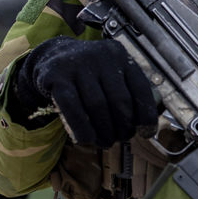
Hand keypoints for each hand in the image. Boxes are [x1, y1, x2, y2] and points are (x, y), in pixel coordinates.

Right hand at [10, 36, 157, 147]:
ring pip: (97, 105)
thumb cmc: (88, 73)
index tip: (146, 133)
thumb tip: (143, 128)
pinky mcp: (56, 76)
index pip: (140, 87)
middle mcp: (101, 56)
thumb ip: (127, 93)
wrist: (51, 56)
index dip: (146, 114)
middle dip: (123, 126)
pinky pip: (72, 107)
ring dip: (104, 131)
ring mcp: (77, 64)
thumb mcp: (110, 73)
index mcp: (119, 55)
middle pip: (119, 100)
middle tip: (121, 139)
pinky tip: (86, 140)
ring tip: (105, 142)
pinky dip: (82, 128)